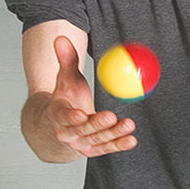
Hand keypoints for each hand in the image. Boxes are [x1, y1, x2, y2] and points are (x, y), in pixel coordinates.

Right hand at [45, 36, 137, 157]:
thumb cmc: (65, 96)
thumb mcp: (65, 78)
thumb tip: (60, 38)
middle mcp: (67, 133)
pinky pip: (106, 148)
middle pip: (82, 130)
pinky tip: (131, 139)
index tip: (82, 113)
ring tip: (129, 124)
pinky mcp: (90, 150)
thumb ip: (65, 60)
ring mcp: (79, 144)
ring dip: (113, 134)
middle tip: (111, 116)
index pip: (63, 116)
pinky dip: (119, 144)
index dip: (72, 117)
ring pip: (97, 140)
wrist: (58, 124)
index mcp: (57, 115)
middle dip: (96, 125)